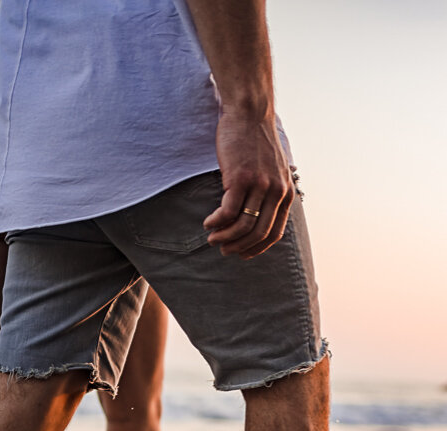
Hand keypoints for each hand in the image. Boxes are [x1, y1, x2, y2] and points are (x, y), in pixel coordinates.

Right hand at [202, 108, 293, 257]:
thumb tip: (256, 211)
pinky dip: (216, 222)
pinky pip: (227, 211)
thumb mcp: (272, 168)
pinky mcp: (240, 179)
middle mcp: (276, 192)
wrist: (250, 114)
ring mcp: (259, 186)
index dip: (258, 248)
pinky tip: (207, 223)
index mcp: (286, 192)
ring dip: (225, 237)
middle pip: (258, 232)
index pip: (275, 232)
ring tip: (212, 239)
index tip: (242, 253)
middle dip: (239, 247)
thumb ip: (269, 189)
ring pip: (242, 225)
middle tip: (223, 250)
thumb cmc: (255, 140)